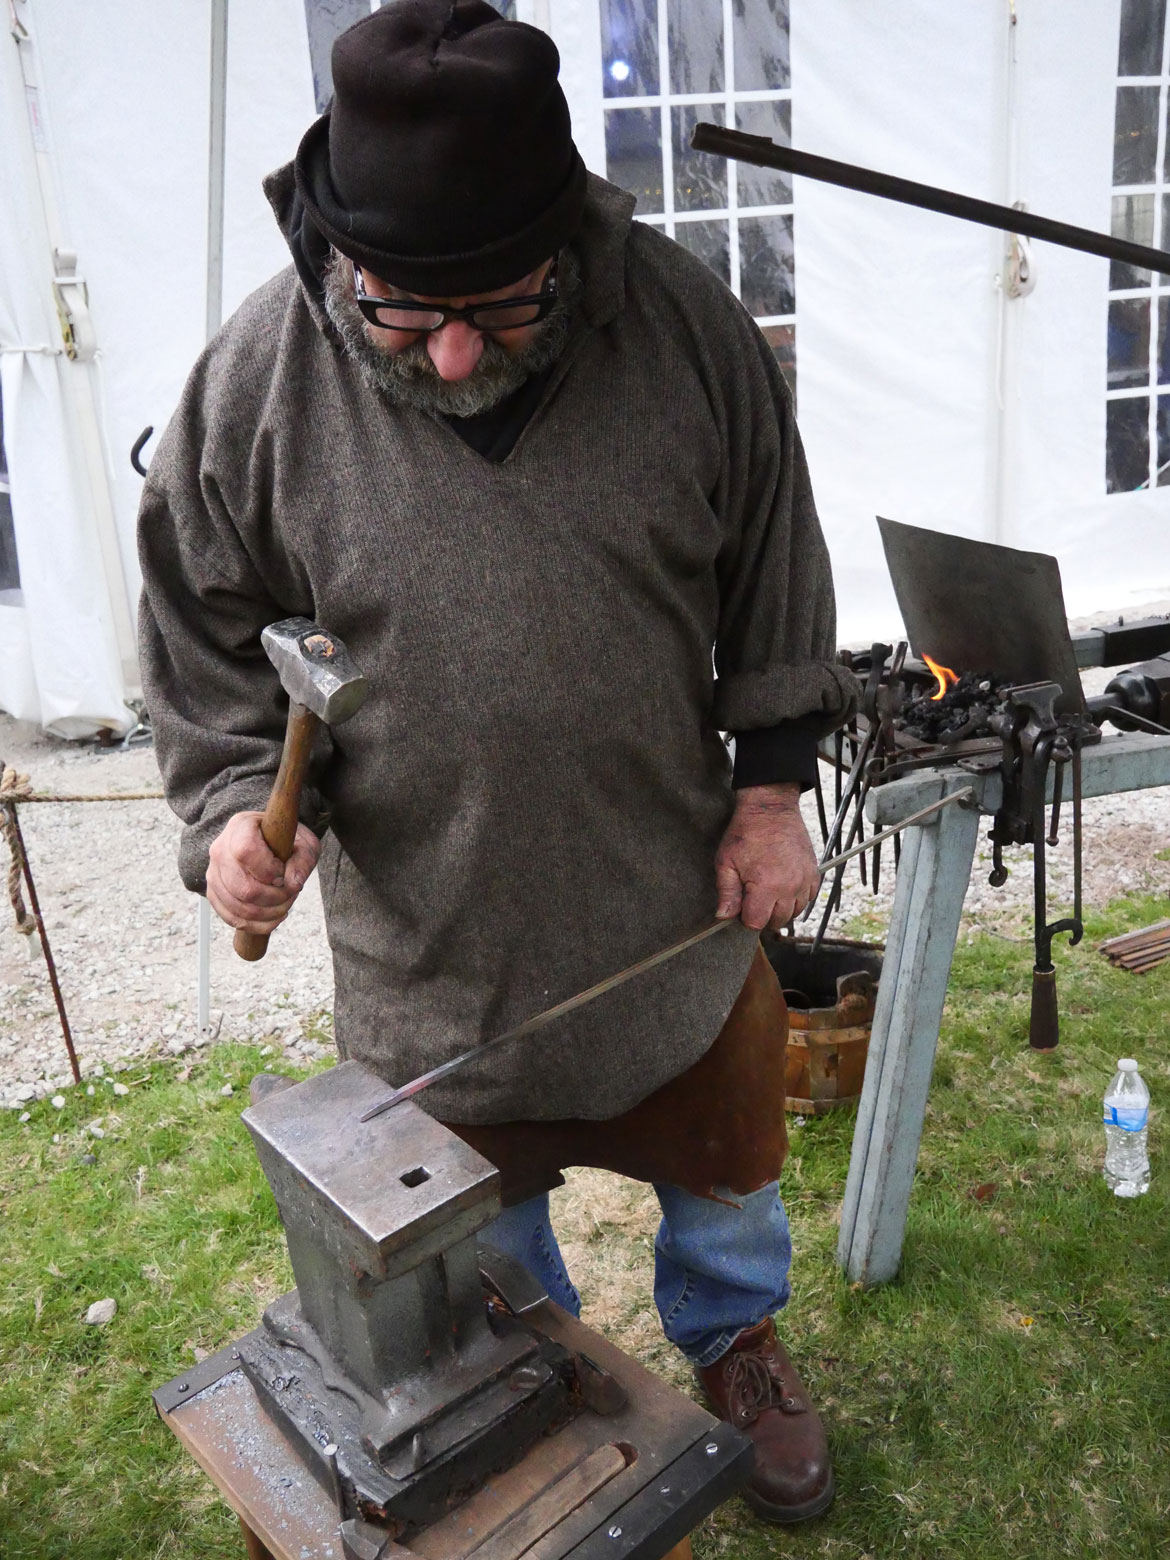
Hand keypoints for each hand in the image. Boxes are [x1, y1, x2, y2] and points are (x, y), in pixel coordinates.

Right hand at [206, 811, 319, 933]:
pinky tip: (274, 917)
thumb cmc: (287, 842)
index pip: (246, 851)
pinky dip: (257, 925)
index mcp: (240, 826)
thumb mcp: (304, 843)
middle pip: (242, 886)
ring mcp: (214, 873)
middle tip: (291, 892)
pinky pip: (231, 918)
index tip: (283, 873)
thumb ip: (303, 860)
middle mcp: (220, 849)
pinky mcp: (214, 893)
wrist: (270, 844)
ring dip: (268, 913)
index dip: (268, 869)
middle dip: (274, 897)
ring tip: (285, 904)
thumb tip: (293, 883)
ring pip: (238, 906)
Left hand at [714, 783, 821, 930]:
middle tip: (753, 899)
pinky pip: (808, 899)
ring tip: (768, 893)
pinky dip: (797, 899)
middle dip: (763, 916)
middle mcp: (789, 887)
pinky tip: (784, 888)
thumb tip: (724, 917)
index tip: (741, 905)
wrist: (770, 810)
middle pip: (777, 921)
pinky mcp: (813, 873)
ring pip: (795, 913)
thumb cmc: (746, 833)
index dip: (746, 918)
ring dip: (781, 909)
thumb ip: (727, 893)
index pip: (757, 922)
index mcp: (766, 886)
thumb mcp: (726, 863)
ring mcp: (804, 880)